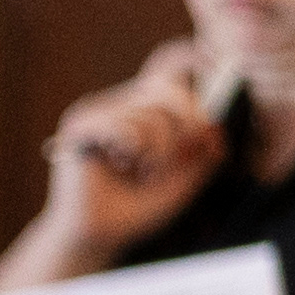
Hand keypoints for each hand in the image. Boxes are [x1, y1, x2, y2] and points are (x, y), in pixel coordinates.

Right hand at [39, 42, 225, 267]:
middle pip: (171, 91)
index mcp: (144, 108)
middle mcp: (120, 103)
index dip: (186, 59)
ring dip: (158, 154)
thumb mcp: (186, 178)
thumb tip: (215, 125)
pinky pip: (122, 126)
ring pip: (151, 115)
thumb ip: (203, 150)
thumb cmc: (137, 206)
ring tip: (140, 172)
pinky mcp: (79, 127)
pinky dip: (133, 149)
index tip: (204, 67)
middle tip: (180, 157)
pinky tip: (120, 164)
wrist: (98, 236)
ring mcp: (98, 112)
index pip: (169, 66)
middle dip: (189, 127)